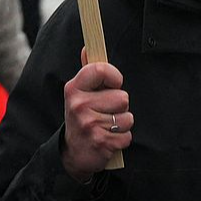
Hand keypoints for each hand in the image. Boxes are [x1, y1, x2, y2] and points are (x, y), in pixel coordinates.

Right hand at [62, 51, 131, 180]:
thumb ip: (88, 71)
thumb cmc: (81, 117)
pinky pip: (127, 136)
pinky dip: (121, 140)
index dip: (114, 76)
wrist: (73, 153)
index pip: (101, 69)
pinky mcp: (101, 142)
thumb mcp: (79, 94)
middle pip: (122, 97)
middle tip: (105, 112)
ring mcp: (90, 124)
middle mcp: (80, 105)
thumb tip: (88, 47)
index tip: (113, 84)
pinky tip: (108, 139)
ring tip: (107, 126)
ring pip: (127, 118)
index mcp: (74, 88)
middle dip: (119, 107)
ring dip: (121, 125)